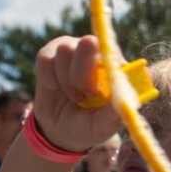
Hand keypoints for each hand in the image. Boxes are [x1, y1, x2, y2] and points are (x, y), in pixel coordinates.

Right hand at [33, 35, 122, 152]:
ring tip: (73, 95)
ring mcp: (77, 49)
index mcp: (119, 69)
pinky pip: (46, 58)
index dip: (101, 70)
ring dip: (65, 80)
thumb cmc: (89, 126)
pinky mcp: (52, 51)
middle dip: (81, 76)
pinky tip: (56, 87)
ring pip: (66, 50)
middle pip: (89, 43)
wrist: (60, 128)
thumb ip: (114, 115)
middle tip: (84, 97)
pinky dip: (49, 78)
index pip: (114, 53)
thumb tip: (124, 101)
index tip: (94, 94)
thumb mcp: (102, 127)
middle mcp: (100, 53)